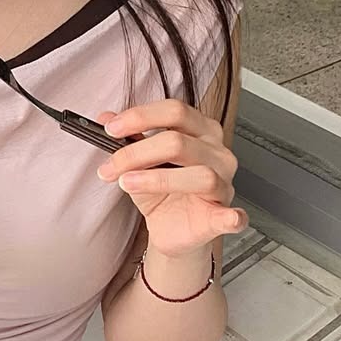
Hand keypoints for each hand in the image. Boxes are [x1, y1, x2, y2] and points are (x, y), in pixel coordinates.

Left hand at [94, 101, 246, 257]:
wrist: (171, 228)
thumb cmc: (162, 192)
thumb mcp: (138, 162)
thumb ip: (127, 138)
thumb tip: (107, 117)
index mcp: (200, 131)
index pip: (175, 111)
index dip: (141, 117)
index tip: (111, 129)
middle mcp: (216, 153)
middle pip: (178, 141)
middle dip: (136, 153)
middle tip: (111, 166)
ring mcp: (224, 183)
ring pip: (199, 175)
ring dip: (155, 179)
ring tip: (127, 184)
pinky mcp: (225, 215)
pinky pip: (233, 215)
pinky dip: (232, 216)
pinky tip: (227, 217)